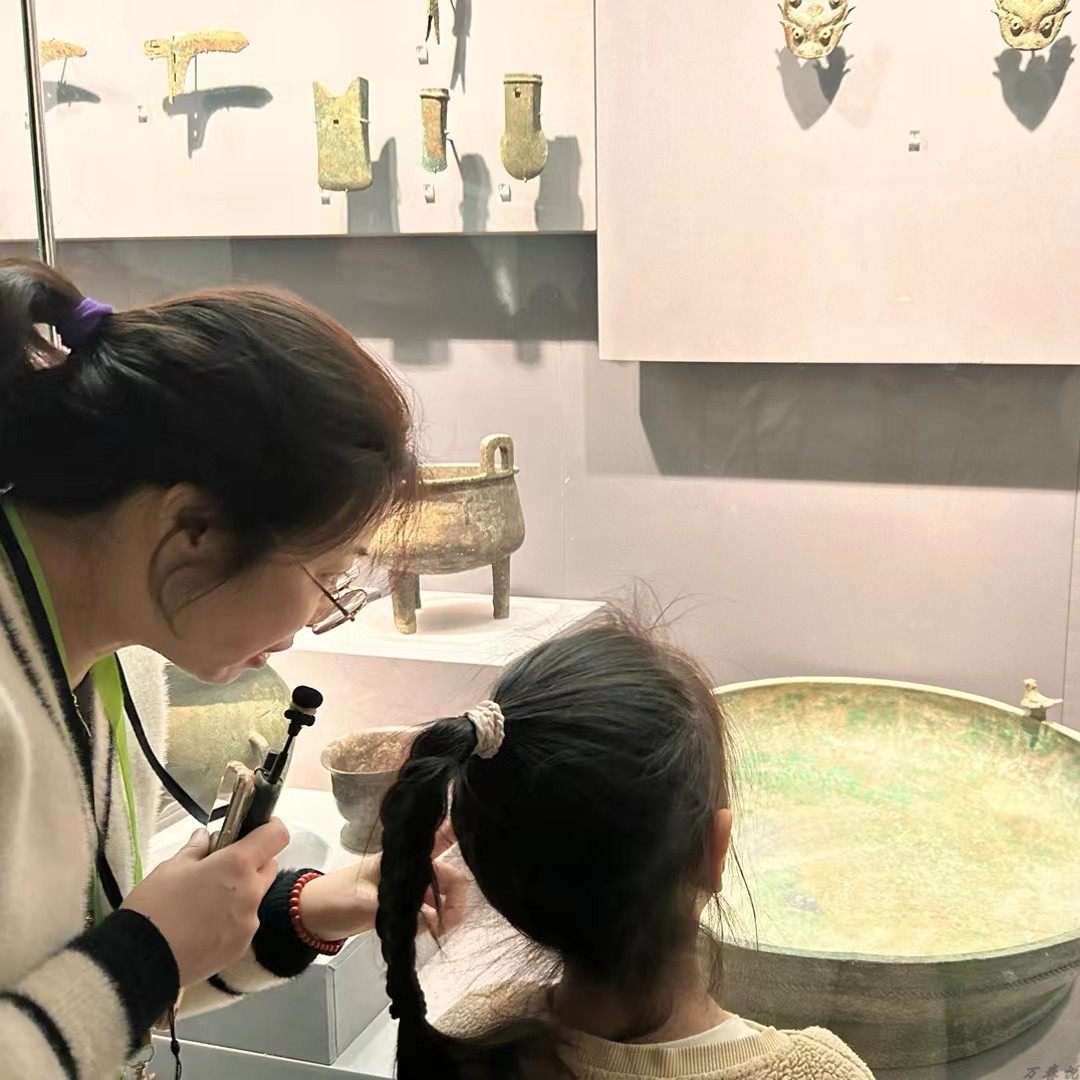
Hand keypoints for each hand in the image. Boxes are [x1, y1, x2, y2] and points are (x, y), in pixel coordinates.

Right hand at [123, 819, 288, 986]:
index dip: (270, 827)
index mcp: (237, 865)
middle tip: (222, 868)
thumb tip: (207, 837)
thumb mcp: (171, 868)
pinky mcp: (241, 947)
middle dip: (252, 862)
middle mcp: (252, 892)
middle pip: (268, 867)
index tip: (255, 829)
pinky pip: (245, 924)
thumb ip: (196, 849)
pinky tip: (204, 926)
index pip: (276, 835)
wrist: (140, 961)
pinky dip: (232, 920)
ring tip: (207, 902)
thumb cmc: (154, 905)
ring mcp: (249, 923)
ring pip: (256, 897)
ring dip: (242, 893)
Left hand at [299, 831, 468, 941]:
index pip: (444, 860)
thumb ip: (403, 910)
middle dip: (455, 900)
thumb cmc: (337, 900)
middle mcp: (409, 868)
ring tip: (440, 932)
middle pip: (448, 878)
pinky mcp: (401, 904)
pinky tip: (428, 932)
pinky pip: (428, 909)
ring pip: (440, 895)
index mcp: (402, 858)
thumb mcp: (369, 904)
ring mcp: (406, 886)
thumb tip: (436, 919)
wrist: (310, 916)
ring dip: (445, 912)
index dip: (459, 871)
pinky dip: (433, 921)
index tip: (461, 899)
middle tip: (449, 926)